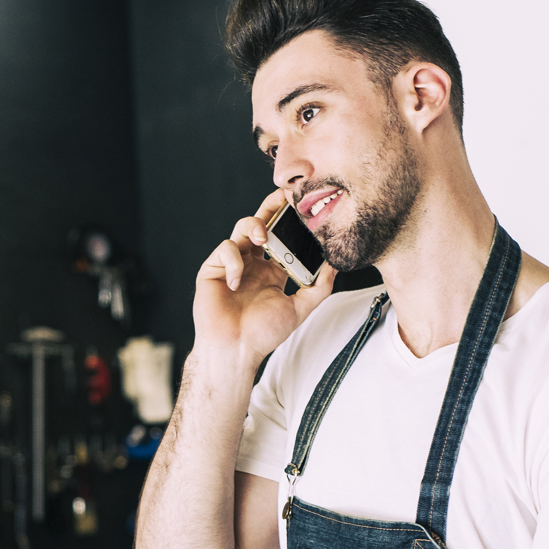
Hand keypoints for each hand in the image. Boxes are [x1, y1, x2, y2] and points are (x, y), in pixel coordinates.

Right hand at [193, 188, 336, 364]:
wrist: (235, 351)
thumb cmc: (263, 334)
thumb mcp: (298, 309)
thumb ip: (318, 288)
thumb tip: (335, 265)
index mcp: (270, 270)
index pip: (281, 237)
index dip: (289, 221)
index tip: (303, 207)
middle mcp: (251, 263)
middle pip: (261, 224)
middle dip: (271, 208)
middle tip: (284, 197)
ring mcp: (231, 264)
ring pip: (241, 229)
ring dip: (254, 227)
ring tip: (264, 239)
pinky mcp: (212, 269)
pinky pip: (224, 250)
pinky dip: (234, 262)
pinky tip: (238, 282)